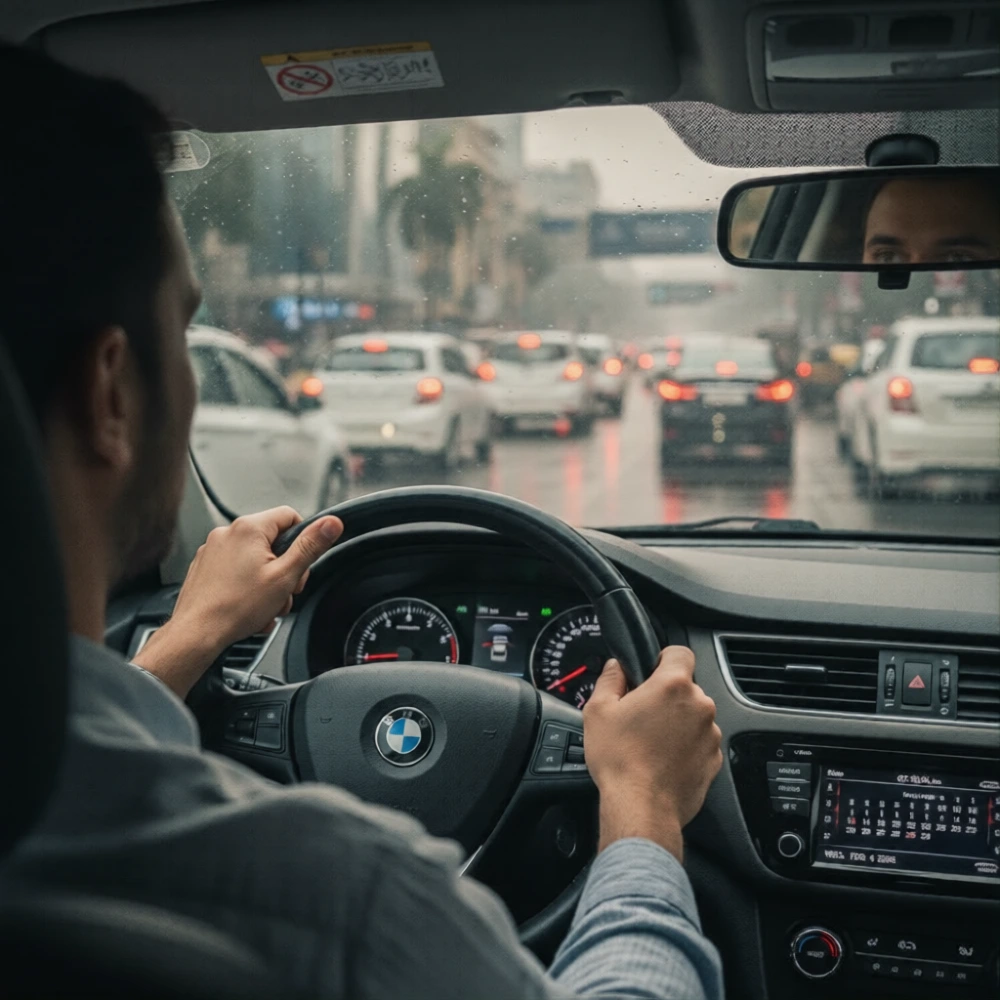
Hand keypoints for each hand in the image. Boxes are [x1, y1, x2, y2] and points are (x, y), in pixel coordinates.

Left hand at [134, 508, 342, 697]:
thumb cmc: (236, 608)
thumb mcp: (285, 577)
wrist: (197, 633)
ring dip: (267, 581)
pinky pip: (236, 570)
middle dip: (284, 568)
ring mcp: (212, 550)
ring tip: (265, 605)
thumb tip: (331, 523)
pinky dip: (247, 586)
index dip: (302, 540)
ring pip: (255, 559)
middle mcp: (227, 533)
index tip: (301, 564)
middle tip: (285, 591)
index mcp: (249, 528)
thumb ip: (310, 547)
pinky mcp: (204, 567)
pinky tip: (249, 606)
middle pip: (272, 541)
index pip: (289, 516)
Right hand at [583, 646, 721, 860]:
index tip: (651, 671)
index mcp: (672, 685)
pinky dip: (685, 747)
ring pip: (693, 716)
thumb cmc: (620, 760)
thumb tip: (616, 667)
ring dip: (677, 722)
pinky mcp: (714, 760)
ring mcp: (710, 734)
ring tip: (650, 742)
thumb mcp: (598, 711)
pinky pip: (699, 742)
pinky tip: (662, 759)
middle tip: (641, 714)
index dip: (664, 658)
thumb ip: (609, 679)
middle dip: (666, 696)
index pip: (680, 652)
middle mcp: (699, 705)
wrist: (641, 807)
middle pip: (685, 687)